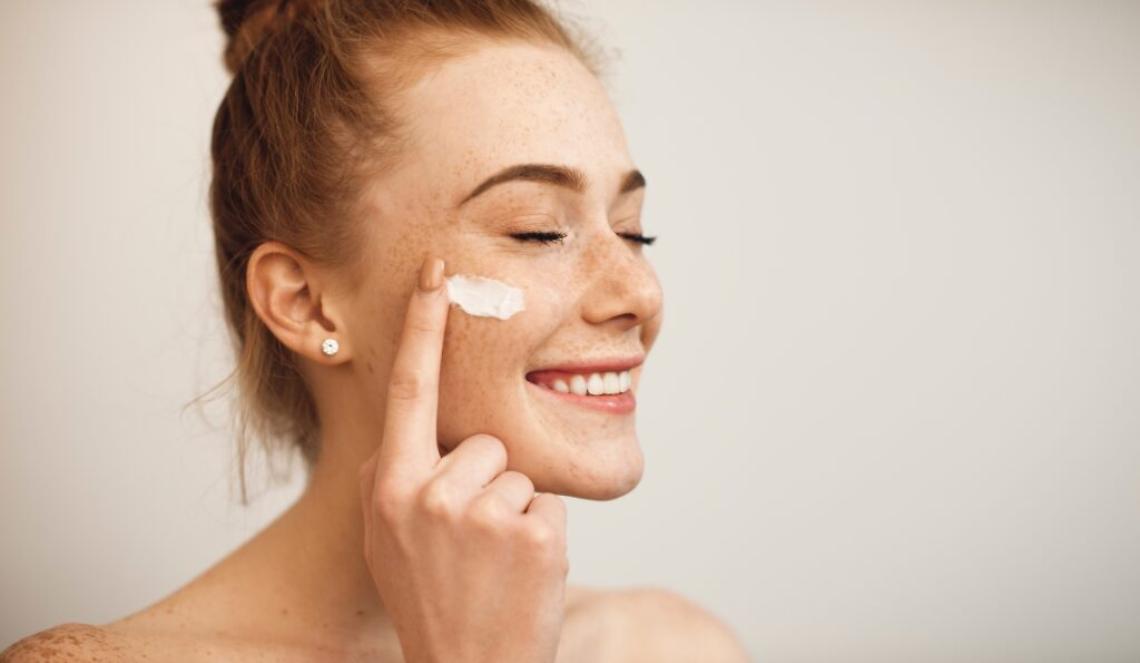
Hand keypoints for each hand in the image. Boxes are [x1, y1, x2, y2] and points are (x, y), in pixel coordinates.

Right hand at [358, 255, 568, 662]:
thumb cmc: (432, 600)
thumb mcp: (390, 538)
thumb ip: (401, 478)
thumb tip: (420, 430)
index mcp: (388, 485)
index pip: (408, 388)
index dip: (422, 326)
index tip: (436, 271)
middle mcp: (426, 491)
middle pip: (485, 442)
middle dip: (488, 485)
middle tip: (471, 548)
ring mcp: (478, 512)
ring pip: (519, 473)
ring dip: (515, 514)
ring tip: (491, 565)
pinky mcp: (528, 532)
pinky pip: (547, 506)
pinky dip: (542, 538)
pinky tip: (518, 575)